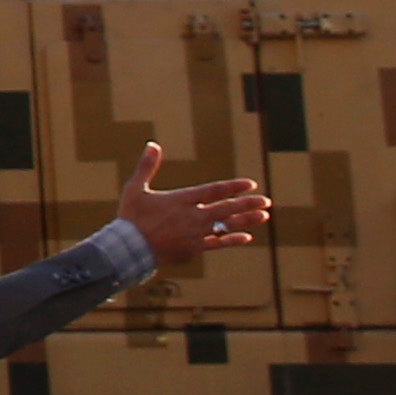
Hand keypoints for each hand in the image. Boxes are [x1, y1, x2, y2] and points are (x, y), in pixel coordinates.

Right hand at [111, 143, 267, 262]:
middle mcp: (193, 216)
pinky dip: (232, 240)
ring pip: (227, 226)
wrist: (129, 250)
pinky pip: (218, 244)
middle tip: (266, 201)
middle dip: (248, 204)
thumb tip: (152, 144)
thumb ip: (147, 166)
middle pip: (226, 208)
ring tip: (264, 216)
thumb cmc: (131, 218)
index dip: (234, 187)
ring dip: (247, 221)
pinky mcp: (193, 249)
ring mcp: (195, 234)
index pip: (214, 190)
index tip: (250, 184)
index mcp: (182, 200)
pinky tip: (246, 238)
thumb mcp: (135, 188)